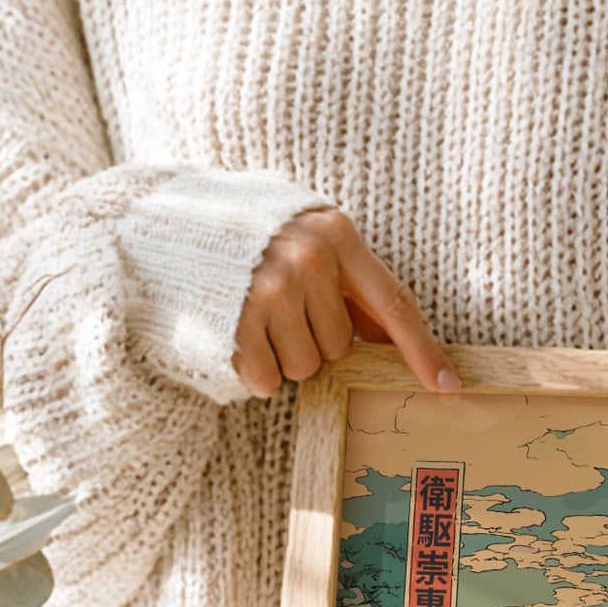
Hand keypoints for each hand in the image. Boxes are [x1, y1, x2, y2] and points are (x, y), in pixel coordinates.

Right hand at [233, 208, 459, 398]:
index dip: (423, 350)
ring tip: (252, 318)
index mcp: (336, 234)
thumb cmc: (242, 234)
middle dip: (313, 341)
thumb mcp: (303, 237)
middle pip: (341, 347)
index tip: (449, 385)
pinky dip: (254, 371)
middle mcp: (309, 260)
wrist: (158, 220)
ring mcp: (271, 291)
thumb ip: (347, 280)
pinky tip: (235, 335)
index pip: (395, 303)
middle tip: (277, 310)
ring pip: (306, 368)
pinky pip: (268, 380)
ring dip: (282, 357)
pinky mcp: (236, 322)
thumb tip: (389, 335)